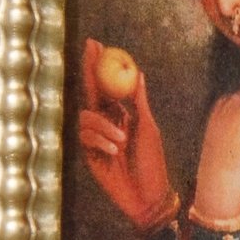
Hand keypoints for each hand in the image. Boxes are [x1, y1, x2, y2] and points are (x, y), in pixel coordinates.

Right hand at [76, 39, 172, 227]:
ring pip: (87, 116)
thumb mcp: (148, 128)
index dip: (98, 64)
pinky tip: (115, 152)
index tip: (96, 44)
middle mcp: (104, 123)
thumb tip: (139, 74)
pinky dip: (101, 141)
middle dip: (90, 69)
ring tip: (122, 143)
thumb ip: (140, 102)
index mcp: (120, 115)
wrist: (148, 195)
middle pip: (90, 92)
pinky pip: (86, 137)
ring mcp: (94, 138)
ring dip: (105, 126)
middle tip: (91, 49)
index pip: (106, 86)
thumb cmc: (153, 163)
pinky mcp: (87, 154)